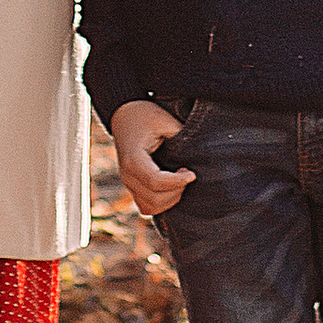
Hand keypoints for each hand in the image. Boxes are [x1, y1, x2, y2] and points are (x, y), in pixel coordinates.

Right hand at [110, 97, 192, 217]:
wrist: (124, 116)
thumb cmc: (144, 116)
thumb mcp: (163, 120)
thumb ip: (180, 136)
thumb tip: (198, 152)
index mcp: (133, 159)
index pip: (155, 182)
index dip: (178, 182)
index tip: (192, 173)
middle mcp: (127, 175)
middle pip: (154, 199)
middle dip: (176, 191)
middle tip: (186, 173)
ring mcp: (127, 183)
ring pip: (150, 207)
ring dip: (170, 199)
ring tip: (179, 180)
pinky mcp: (132, 187)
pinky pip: (146, 207)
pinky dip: (161, 204)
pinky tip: (172, 187)